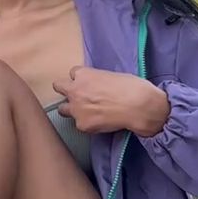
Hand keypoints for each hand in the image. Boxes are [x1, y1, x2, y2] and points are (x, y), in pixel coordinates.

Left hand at [52, 66, 169, 135]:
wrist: (138, 106)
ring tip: (84, 113)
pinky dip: (87, 124)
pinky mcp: (82, 125)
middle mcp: (75, 90)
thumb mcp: (112, 76)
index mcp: (83, 74)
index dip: (81, 79)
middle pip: (58, 86)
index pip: (73, 73)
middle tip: (76, 96)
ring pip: (62, 109)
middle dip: (66, 90)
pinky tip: (100, 123)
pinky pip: (79, 124)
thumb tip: (98, 86)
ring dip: (71, 109)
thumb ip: (98, 80)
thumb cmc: (131, 87)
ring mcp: (76, 109)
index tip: (88, 84)